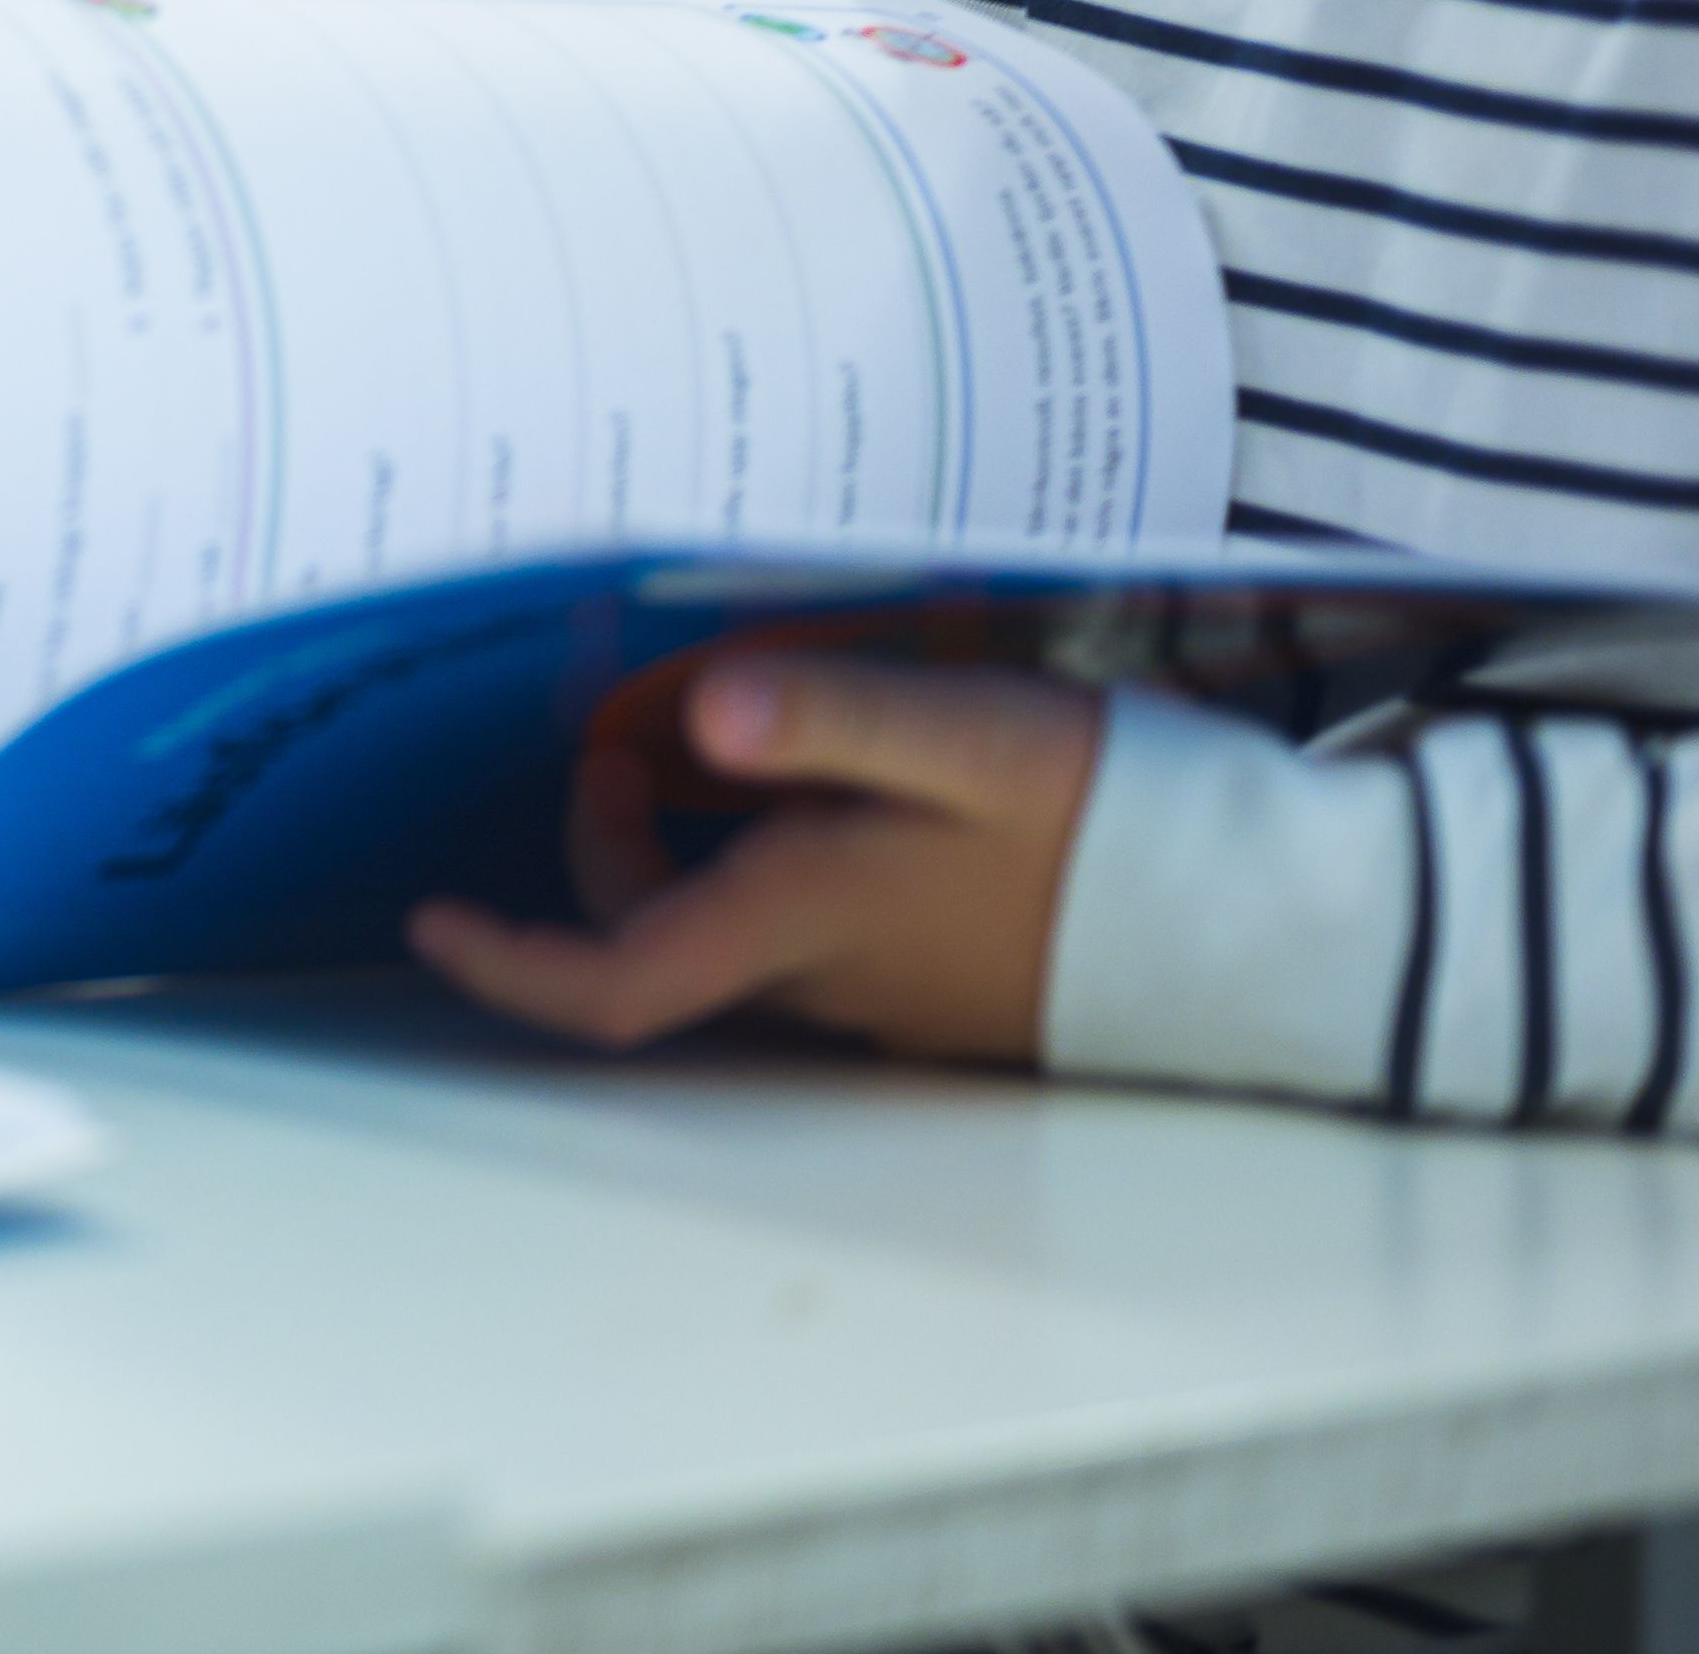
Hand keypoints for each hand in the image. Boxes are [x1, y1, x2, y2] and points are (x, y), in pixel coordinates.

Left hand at [409, 653, 1098, 1065]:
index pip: (616, 981)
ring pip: (735, 931)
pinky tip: (817, 780)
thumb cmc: (1116, 822)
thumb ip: (833, 719)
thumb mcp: (967, 739)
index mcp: (808, 918)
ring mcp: (893, 985)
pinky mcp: (950, 974)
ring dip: (685, 850)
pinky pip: (814, 928)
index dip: (510, 965)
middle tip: (617, 739)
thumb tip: (703, 714)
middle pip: (660, 939)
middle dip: (604, 848)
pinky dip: (768, 861)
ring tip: (697, 735)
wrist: (1270, 926)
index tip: (428, 920)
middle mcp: (832, 974)